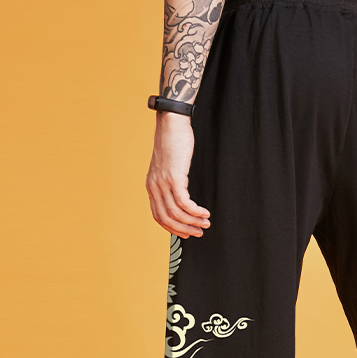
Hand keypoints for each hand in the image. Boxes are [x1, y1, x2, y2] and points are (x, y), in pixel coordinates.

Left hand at [145, 111, 210, 237]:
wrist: (171, 124)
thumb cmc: (173, 142)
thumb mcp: (167, 166)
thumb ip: (170, 181)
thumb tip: (180, 195)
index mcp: (151, 186)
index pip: (158, 216)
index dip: (173, 228)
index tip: (187, 233)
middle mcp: (154, 186)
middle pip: (167, 218)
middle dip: (184, 229)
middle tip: (199, 232)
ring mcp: (163, 183)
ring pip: (177, 213)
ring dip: (193, 221)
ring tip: (206, 223)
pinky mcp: (174, 178)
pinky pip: (185, 203)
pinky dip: (196, 211)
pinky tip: (205, 212)